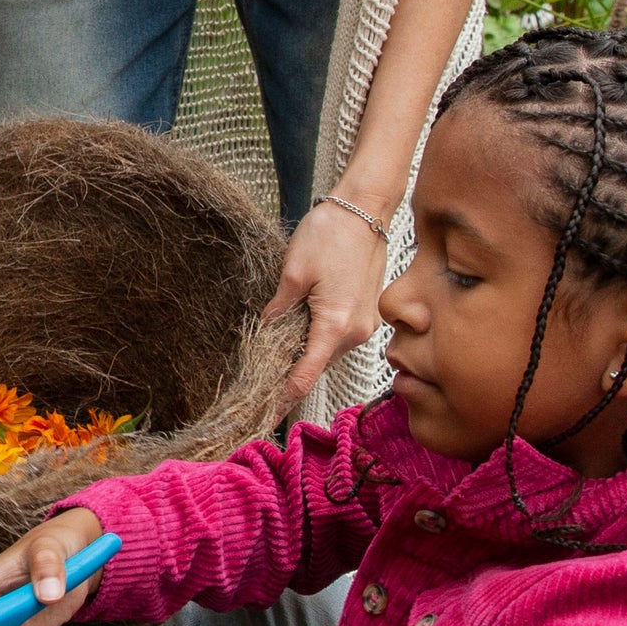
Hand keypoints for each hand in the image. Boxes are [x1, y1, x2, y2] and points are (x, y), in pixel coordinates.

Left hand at [267, 196, 389, 398]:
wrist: (366, 209)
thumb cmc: (331, 233)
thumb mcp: (294, 272)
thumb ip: (280, 309)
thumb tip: (266, 333)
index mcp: (335, 324)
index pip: (305, 375)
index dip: (283, 398)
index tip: (265, 416)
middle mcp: (356, 332)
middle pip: (317, 366)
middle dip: (289, 375)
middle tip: (259, 384)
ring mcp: (366, 324)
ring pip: (327, 352)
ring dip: (303, 354)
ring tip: (273, 353)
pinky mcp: (367, 313)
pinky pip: (338, 337)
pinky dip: (317, 339)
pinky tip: (298, 329)